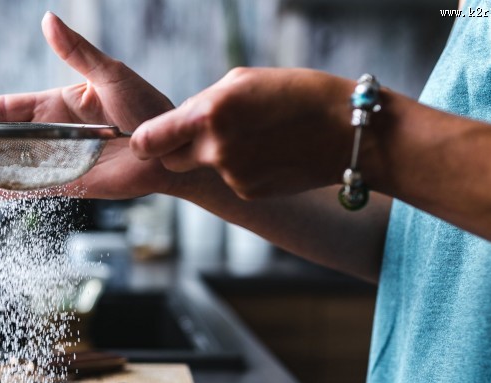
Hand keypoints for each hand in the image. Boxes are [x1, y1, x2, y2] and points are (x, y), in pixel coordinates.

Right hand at [0, 12, 182, 199]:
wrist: (173, 149)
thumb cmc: (150, 108)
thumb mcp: (111, 75)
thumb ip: (77, 52)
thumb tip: (47, 19)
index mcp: (58, 104)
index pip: (7, 109)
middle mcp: (54, 133)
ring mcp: (61, 160)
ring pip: (9, 164)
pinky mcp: (73, 184)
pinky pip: (34, 188)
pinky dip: (8, 191)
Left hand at [130, 68, 356, 199]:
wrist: (347, 132)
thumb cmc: (297, 94)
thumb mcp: (241, 81)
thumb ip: (202, 104)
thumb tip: (179, 123)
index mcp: (208, 114)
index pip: (147, 141)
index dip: (143, 141)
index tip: (145, 139)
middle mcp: (214, 150)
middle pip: (169, 161)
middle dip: (177, 149)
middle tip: (201, 133)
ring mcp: (231, 176)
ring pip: (203, 168)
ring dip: (214, 155)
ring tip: (251, 134)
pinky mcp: (248, 192)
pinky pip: (229, 179)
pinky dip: (240, 167)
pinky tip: (267, 151)